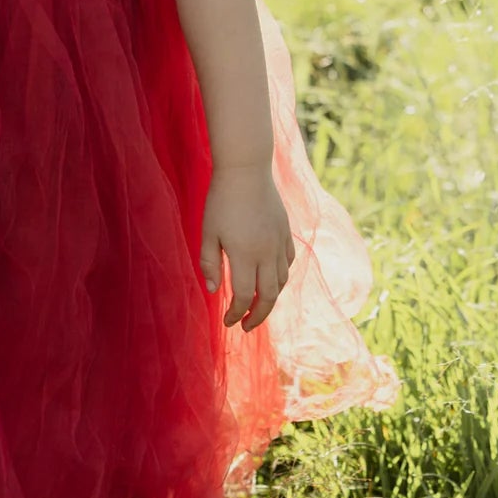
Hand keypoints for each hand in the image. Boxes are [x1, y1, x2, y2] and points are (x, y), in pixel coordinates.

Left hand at [200, 164, 295, 331]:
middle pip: (269, 296)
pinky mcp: (286, 232)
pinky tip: (271, 279)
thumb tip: (215, 291)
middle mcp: (267, 253)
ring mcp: (279, 242)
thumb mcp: (209, 232)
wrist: (246, 170)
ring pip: (282, 281)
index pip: (245, 296)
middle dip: (258, 315)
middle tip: (247, 327)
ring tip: (258, 306)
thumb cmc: (221, 200)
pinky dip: (281, 276)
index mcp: (245, 255)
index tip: (228, 322)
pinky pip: (289, 262)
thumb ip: (211, 264)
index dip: (236, 313)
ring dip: (271, 298)